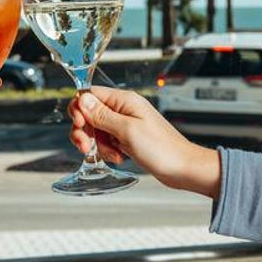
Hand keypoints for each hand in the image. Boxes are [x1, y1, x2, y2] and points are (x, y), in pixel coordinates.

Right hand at [68, 87, 220, 198]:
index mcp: (124, 101)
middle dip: (84, 131)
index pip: (90, 94)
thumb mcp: (127, 130)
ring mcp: (124, 125)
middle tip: (86, 146)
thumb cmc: (162, 149)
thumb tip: (83, 100)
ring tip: (112, 153)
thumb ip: (102, 115)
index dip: (79, 109)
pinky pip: (105, 142)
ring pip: (95, 130)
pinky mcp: (126, 138)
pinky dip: (107, 151)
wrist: (181, 168)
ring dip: (97, 144)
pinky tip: (119, 157)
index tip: (80, 125)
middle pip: (89, 114)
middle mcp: (123, 110)